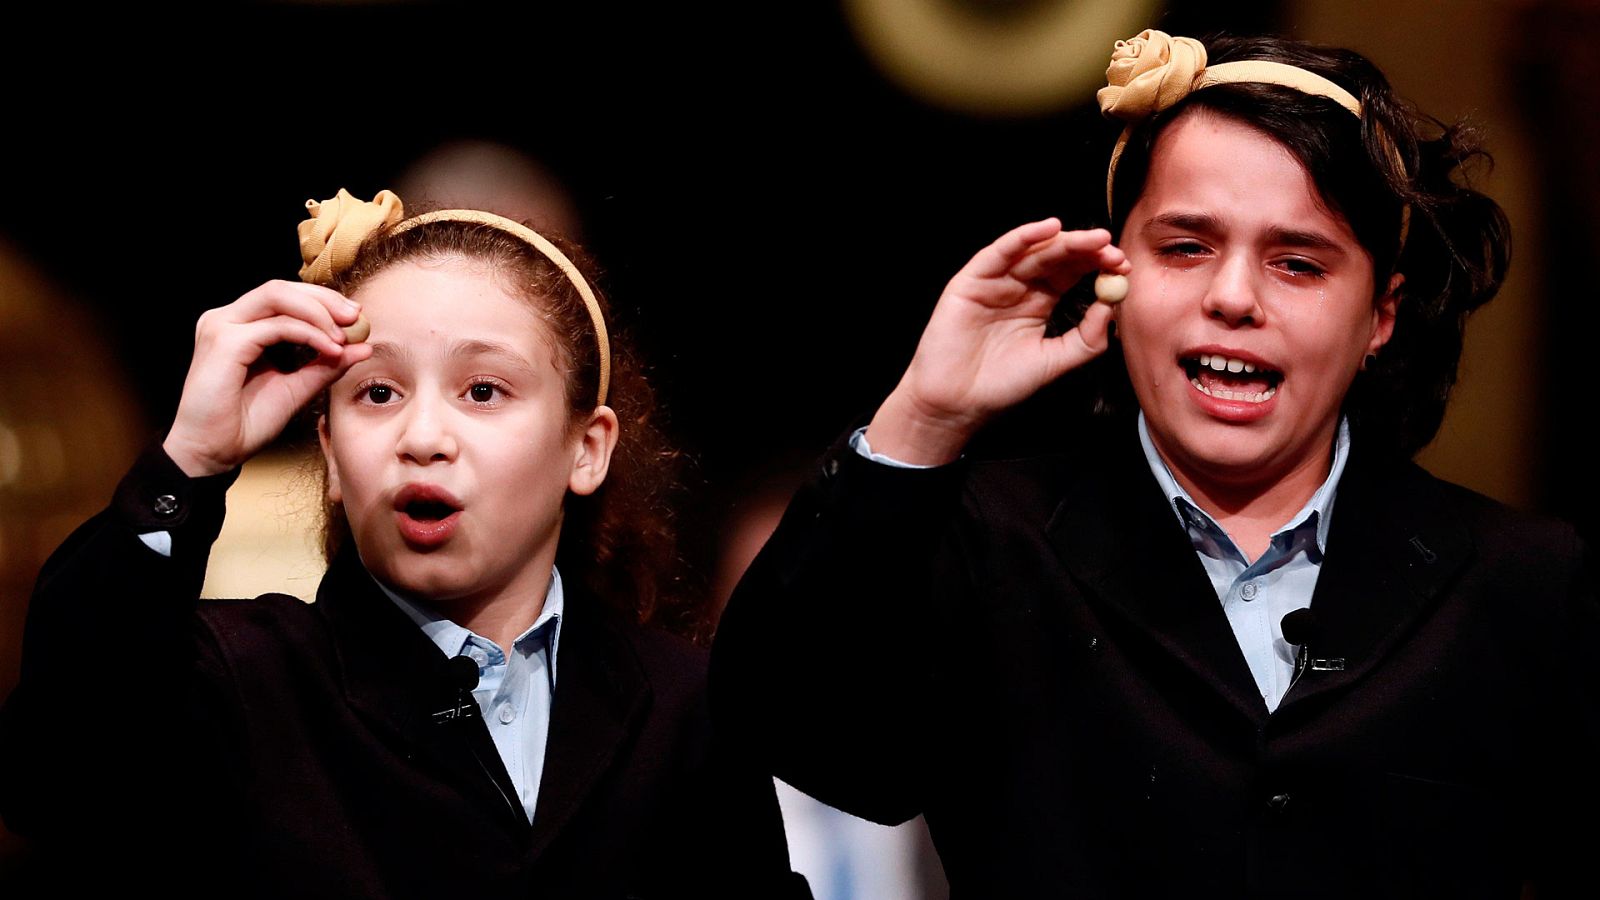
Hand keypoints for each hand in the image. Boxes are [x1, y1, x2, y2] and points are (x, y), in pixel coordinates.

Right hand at [162, 280, 371, 476]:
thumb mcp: (297, 388)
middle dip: (324, 299)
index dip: (322, 300)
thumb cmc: (247, 423)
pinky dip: (309, 334)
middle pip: (281, 289)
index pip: (284, 297)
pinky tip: (330, 350)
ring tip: (344, 337)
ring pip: (277, 297)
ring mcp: (221, 327)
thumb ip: (326, 365)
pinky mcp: (224, 342)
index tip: (357, 316)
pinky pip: (276, 326)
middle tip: (356, 317)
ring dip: (318, 313)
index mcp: (240, 326)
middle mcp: (227, 319)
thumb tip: (363, 346)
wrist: (213, 453)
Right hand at [867, 219, 1127, 464]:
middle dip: (1087, 250)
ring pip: (1033, 251)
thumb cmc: (1002, 385)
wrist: (959, 404)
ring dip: (1065, 241)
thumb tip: (1110, 306)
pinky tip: (1049, 229)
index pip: (1072, 273)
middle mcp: (1019, 286)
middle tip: (1112, 250)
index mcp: (1039, 302)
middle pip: (1057, 257)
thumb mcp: (1055, 361)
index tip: (1123, 267)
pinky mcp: (971, 281)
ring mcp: (995, 281)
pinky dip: (1023, 238)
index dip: (1097, 266)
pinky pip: (999, 253)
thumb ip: (1086, 338)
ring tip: (1094, 240)